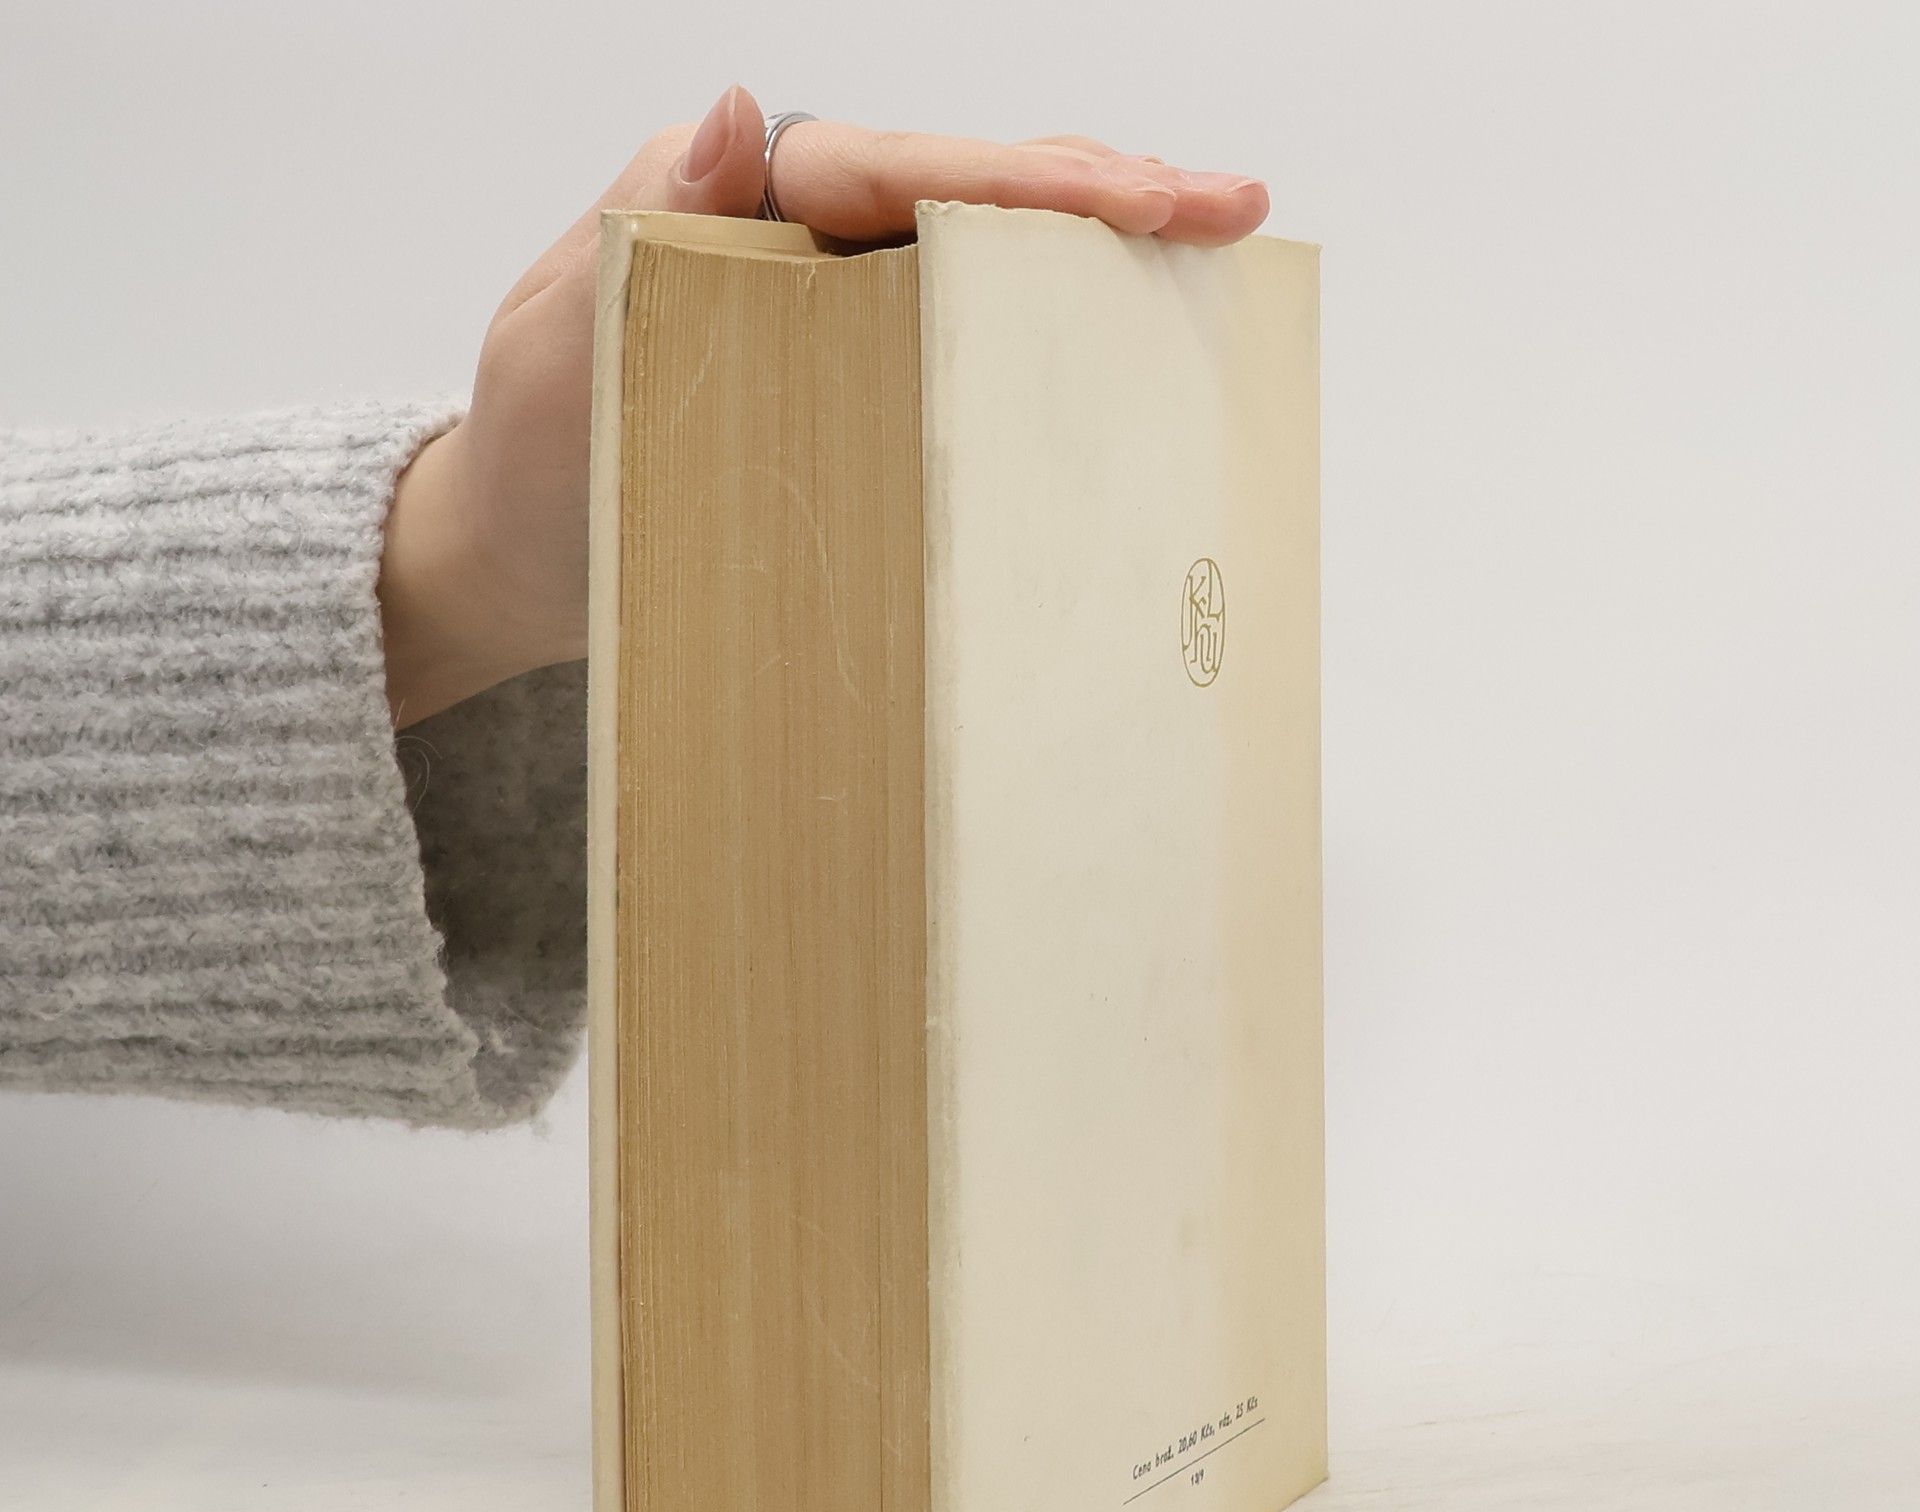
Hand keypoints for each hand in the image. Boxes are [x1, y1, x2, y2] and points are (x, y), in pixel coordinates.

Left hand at [378, 86, 1270, 723]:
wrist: (525, 557)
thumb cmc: (530, 457)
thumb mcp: (555, 341)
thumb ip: (634, 232)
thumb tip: (733, 110)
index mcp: (746, 207)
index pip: (902, 171)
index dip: (1024, 178)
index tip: (1138, 193)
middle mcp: (808, 242)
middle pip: (976, 193)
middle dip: (1106, 192)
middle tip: (1230, 207)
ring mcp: (843, 315)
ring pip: (992, 257)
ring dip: (1104, 251)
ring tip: (1217, 247)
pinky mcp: (861, 388)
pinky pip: (971, 346)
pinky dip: (1054, 338)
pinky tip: (1131, 343)